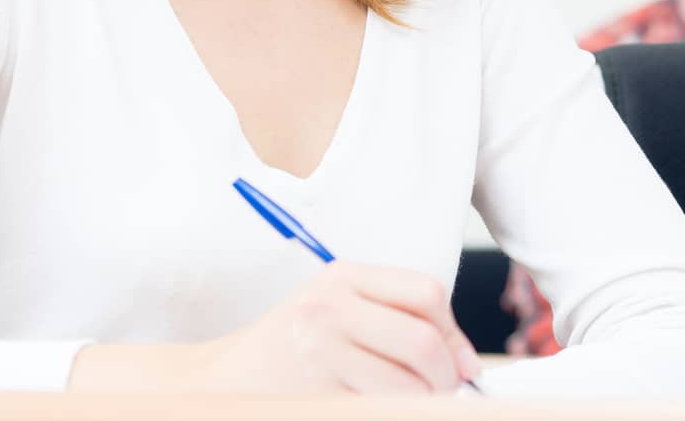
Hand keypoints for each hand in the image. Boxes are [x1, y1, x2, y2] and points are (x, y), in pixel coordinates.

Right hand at [200, 261, 482, 393]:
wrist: (220, 379)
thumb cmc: (291, 347)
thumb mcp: (337, 310)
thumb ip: (395, 318)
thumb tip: (465, 362)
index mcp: (342, 277)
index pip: (427, 293)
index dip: (455, 333)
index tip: (461, 363)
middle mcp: (329, 308)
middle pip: (423, 342)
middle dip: (447, 378)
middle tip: (446, 395)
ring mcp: (318, 352)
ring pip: (407, 386)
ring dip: (425, 403)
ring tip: (415, 405)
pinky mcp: (314, 393)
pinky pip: (379, 408)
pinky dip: (396, 412)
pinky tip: (384, 408)